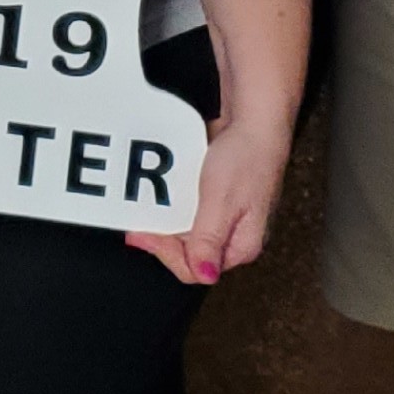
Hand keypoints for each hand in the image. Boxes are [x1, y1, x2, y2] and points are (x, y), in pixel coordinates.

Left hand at [130, 98, 294, 287]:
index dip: (165, 254)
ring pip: (186, 230)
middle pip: (188, 252)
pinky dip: (174, 204)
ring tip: (147, 208)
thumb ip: (209, 240)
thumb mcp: (222, 202)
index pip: (195, 269)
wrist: (256, 118)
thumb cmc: (248, 156)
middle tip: (138, 223)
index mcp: (242, 245)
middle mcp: (235, 235)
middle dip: (162, 238)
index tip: (143, 235)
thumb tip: (204, 274)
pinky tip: (164, 194)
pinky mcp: (218, 198)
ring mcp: (226, 217)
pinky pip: (189, 209)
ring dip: (166, 221)